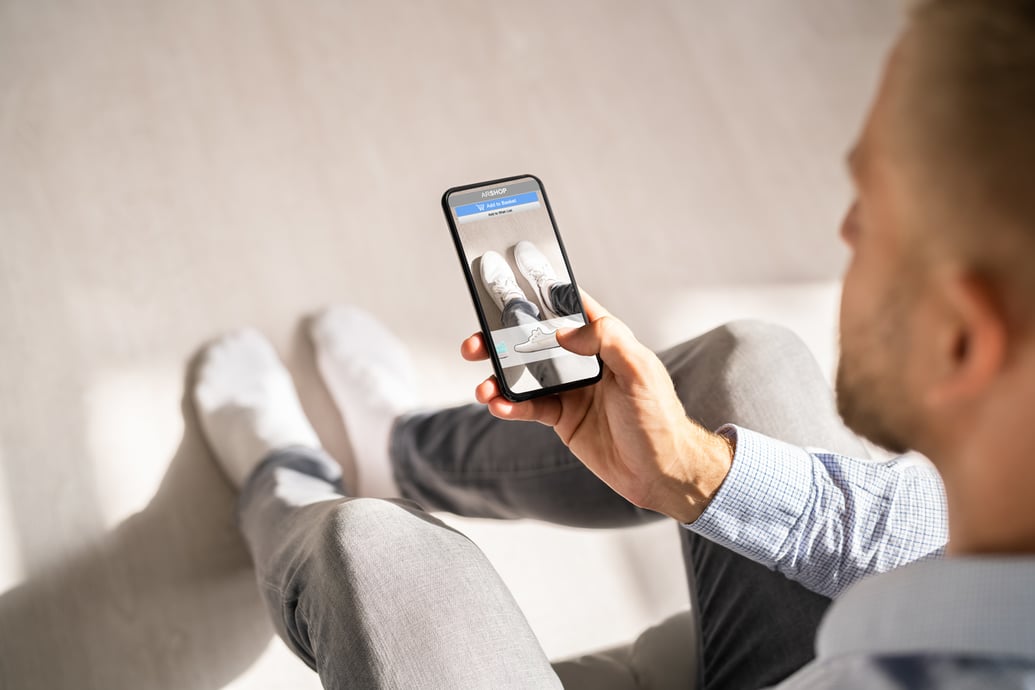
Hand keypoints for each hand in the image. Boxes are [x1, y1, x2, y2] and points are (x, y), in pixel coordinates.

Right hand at [461, 293, 733, 522]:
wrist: (662, 472)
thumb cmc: (660, 419)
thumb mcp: (641, 371)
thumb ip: (607, 340)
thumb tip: (565, 331)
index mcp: (607, 340)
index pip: (569, 307)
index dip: (541, 294)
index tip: (508, 286)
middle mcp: (585, 360)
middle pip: (535, 340)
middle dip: (502, 339)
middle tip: (475, 344)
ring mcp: (571, 389)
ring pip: (525, 374)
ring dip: (499, 377)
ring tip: (484, 387)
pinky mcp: (562, 418)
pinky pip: (529, 407)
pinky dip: (510, 405)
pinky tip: (499, 406)